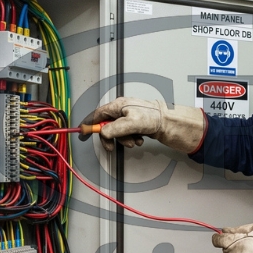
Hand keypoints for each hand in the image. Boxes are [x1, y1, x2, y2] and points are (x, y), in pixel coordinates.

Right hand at [79, 97, 205, 153]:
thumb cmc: (153, 117)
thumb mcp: (130, 123)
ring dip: (124, 140)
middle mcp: (121, 110)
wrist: (170, 121)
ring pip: (117, 132)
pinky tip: (140, 138)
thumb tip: (103, 133)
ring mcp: (128, 117)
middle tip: (112, 146)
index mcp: (118, 106)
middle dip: (111, 138)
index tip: (82, 133)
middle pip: (106, 126)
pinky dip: (131, 139)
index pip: (97, 114)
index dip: (89, 124)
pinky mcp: (135, 124)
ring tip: (134, 140)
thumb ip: (114, 129)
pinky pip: (126, 135)